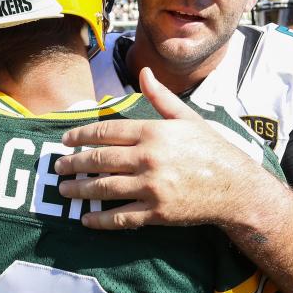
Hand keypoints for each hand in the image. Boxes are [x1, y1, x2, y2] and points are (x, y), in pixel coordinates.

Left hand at [55, 68, 257, 229]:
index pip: (107, 132)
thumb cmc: (211, 149)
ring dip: (80, 190)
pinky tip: (86, 219)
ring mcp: (151, 187)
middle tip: (58, 168)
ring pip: (105, 188)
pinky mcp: (157, 212)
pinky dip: (100, 220)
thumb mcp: (187, 118)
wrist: (235, 187)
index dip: (82, 136)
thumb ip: (161, 98)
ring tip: (64, 190)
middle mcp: (148, 158)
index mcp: (153, 132)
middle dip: (74, 164)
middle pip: (100, 160)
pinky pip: (121, 217)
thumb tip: (144, 72)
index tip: (66, 141)